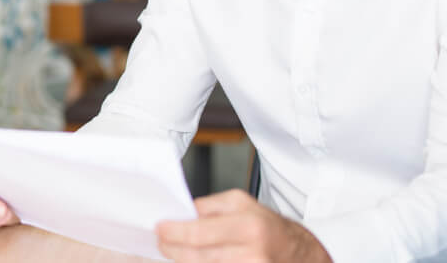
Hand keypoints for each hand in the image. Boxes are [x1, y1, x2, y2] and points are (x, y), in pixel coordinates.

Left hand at [156, 189, 332, 262]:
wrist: (301, 255)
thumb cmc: (270, 227)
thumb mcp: (241, 203)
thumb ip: (209, 207)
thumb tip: (181, 214)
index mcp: (249, 227)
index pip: (200, 233)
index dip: (174, 232)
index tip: (159, 228)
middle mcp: (252, 255)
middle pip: (198, 257)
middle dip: (173, 249)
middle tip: (160, 241)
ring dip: (185, 260)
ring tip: (175, 250)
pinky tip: (192, 259)